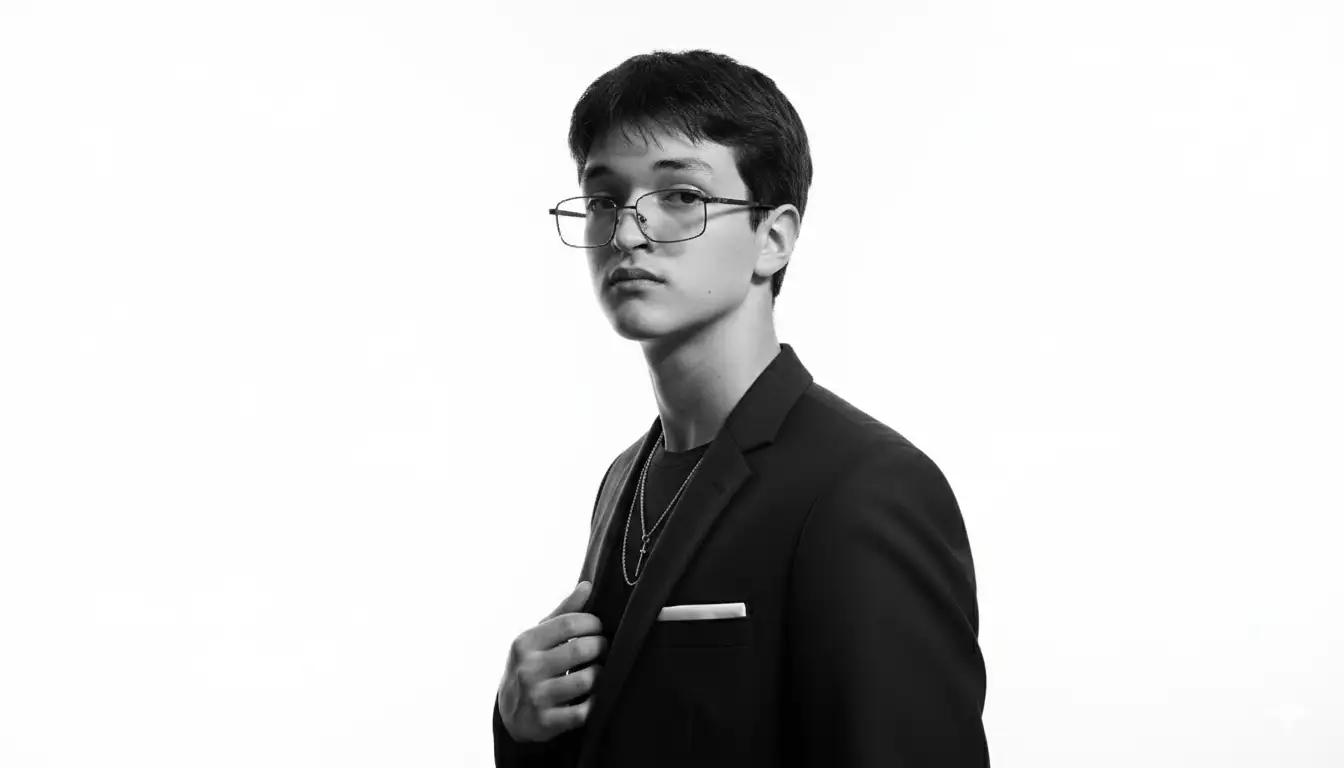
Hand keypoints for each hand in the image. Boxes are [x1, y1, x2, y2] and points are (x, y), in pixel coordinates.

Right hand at [497, 581, 606, 743]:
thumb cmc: (531, 666)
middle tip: (603, 649)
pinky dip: (595, 703)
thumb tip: (588, 586)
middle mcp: (528, 669)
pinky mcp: (546, 723)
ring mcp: (536, 697)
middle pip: (582, 649)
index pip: (570, 623)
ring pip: (587, 680)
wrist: (510, 715)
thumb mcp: (538, 638)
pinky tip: (594, 696)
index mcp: (525, 643)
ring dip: (601, 674)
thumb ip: (564, 613)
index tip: (599, 628)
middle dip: (601, 647)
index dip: (593, 623)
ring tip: (599, 671)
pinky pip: (584, 711)